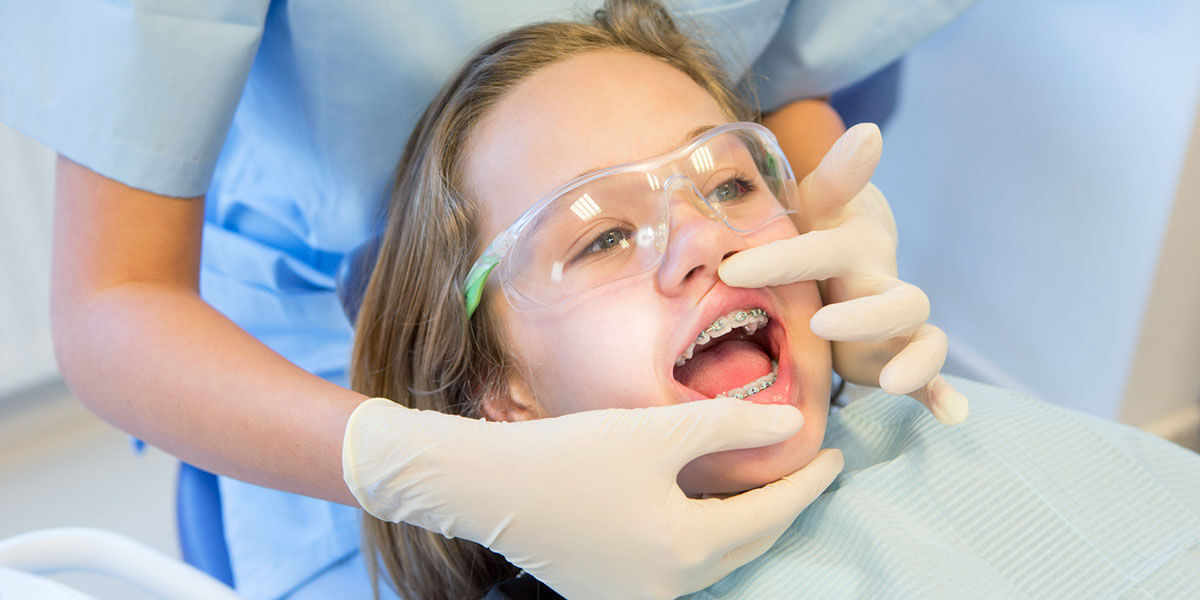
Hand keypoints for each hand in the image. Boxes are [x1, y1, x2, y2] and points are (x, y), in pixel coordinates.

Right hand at [343, 397, 843, 599]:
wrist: (485, 487)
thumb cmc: (569, 455)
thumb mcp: (656, 431)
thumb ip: (731, 424)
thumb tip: (794, 422)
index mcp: (687, 550)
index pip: (769, 516)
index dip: (807, 484)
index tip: (836, 457)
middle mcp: (668, 588)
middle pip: (746, 545)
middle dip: (783, 507)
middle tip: (810, 472)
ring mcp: (637, 597)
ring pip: (714, 559)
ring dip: (744, 525)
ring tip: (766, 486)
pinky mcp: (609, 591)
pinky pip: (678, 566)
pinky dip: (703, 538)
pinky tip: (706, 509)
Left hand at [719, 123, 967, 424]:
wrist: (852, 250)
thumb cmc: (819, 226)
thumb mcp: (815, 201)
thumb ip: (835, 174)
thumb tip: (870, 131)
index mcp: (850, 248)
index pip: (819, 251)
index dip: (779, 260)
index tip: (729, 270)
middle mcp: (880, 285)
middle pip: (899, 300)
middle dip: (866, 316)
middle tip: (822, 324)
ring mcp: (896, 324)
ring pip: (924, 337)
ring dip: (915, 361)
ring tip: (890, 385)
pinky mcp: (901, 352)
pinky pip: (933, 373)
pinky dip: (943, 395)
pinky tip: (953, 417)